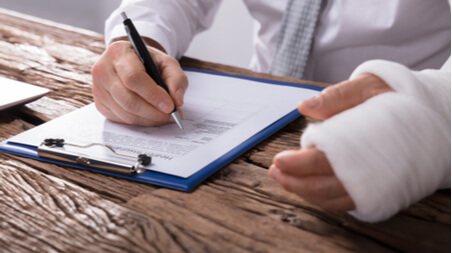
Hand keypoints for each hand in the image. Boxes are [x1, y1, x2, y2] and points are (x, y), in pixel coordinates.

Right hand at [91, 40, 187, 125]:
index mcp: (118, 52)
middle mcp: (103, 70)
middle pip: (128, 99)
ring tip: (165, 117)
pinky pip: (121, 119)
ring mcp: (98, 88)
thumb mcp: (167, 63)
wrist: (132, 62)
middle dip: (153, 112)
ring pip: (125, 112)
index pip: (133, 78)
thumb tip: (177, 101)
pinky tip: (152, 116)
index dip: (153, 95)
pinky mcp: (100, 103)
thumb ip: (176, 79)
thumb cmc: (149, 62)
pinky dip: (140, 121)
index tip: (170, 106)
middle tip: (171, 116)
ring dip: (149, 119)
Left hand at [269, 74, 393, 210]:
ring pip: (333, 199)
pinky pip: (346, 201)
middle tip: (275, 173)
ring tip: (284, 180)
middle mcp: (370, 171)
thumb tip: (304, 106)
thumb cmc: (399, 98)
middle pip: (323, 187)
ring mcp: (375, 185)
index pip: (323, 161)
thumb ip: (338, 96)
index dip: (297, 164)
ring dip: (305, 192)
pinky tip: (308, 186)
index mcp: (364, 144)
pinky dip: (323, 197)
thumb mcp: (370, 85)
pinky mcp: (378, 191)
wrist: (435, 116)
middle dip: (295, 182)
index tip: (278, 161)